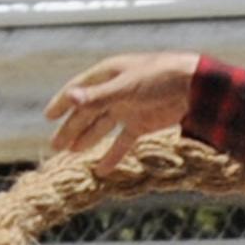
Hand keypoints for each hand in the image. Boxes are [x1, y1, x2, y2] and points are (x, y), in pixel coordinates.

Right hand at [44, 51, 203, 166]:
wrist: (197, 86)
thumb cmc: (160, 78)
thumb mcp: (127, 87)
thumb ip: (98, 96)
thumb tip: (70, 98)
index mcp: (107, 75)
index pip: (79, 90)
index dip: (63, 103)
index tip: (48, 116)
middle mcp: (115, 91)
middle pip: (88, 112)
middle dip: (72, 128)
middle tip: (55, 146)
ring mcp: (129, 108)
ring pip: (102, 127)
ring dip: (87, 140)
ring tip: (71, 153)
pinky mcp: (144, 124)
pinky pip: (124, 141)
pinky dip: (113, 155)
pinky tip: (102, 169)